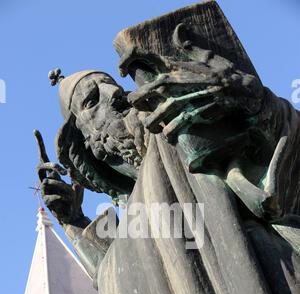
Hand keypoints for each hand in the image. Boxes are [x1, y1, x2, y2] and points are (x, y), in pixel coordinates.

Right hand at [34, 130, 84, 224]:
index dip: (40, 145)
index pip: (44, 157)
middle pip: (40, 166)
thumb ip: (74, 174)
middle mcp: (46, 180)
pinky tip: (69, 202)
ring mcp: (44, 191)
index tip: (35, 131)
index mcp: (53, 174)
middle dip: (51, 165)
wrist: (75, 214)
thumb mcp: (78, 182)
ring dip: (63, 186)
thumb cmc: (76, 198)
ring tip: (72, 193)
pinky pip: (53, 195)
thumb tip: (71, 167)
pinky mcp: (46, 201)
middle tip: (63, 170)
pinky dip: (64, 197)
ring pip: (49, 182)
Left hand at [127, 52, 263, 141]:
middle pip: (137, 97)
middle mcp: (171, 83)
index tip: (122, 71)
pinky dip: (169, 135)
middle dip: (137, 105)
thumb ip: (187, 46)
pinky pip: (169, 131)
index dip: (125, 60)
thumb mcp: (204, 56)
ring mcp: (179, 101)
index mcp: (171, 67)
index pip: (140, 55)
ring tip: (156, 127)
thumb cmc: (221, 73)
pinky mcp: (189, 116)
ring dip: (152, 126)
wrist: (239, 90)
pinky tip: (171, 135)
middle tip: (144, 109)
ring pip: (150, 120)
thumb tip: (179, 30)